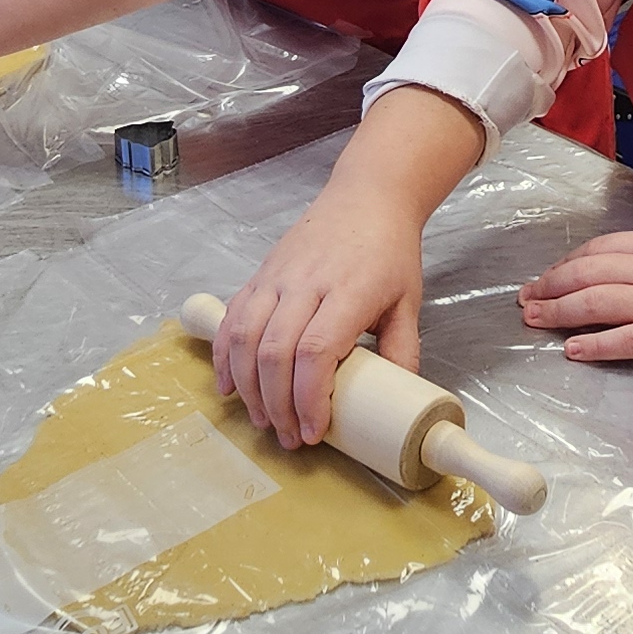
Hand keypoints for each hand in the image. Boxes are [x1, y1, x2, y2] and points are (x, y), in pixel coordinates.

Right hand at [213, 194, 426, 448]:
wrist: (367, 197)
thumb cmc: (389, 250)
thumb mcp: (408, 301)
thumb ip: (401, 351)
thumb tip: (397, 400)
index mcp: (347, 291)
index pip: (315, 352)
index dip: (308, 398)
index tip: (314, 430)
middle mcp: (305, 284)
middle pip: (274, 352)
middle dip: (277, 405)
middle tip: (289, 436)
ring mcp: (276, 278)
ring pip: (245, 338)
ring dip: (248, 387)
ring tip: (263, 419)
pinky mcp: (259, 275)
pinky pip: (232, 318)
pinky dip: (224, 355)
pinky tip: (230, 385)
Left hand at [520, 223, 632, 364]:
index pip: (600, 250)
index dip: (567, 263)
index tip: (547, 275)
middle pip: (586, 275)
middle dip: (549, 287)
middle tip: (524, 301)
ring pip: (596, 304)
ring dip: (558, 313)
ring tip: (534, 322)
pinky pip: (625, 341)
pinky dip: (594, 346)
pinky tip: (573, 351)